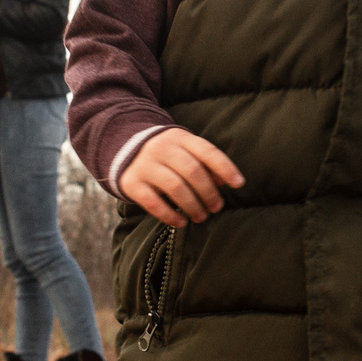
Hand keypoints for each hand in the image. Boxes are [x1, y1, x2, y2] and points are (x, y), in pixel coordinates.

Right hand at [122, 128, 243, 226]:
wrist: (122, 147)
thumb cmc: (166, 154)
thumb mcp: (184, 150)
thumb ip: (204, 162)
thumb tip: (225, 182)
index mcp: (180, 138)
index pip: (207, 151)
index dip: (225, 168)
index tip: (239, 184)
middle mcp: (162, 148)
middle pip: (192, 171)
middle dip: (209, 192)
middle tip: (216, 207)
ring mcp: (145, 165)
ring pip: (175, 187)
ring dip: (192, 205)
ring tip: (201, 217)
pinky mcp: (132, 183)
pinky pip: (153, 202)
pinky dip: (169, 215)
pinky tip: (181, 222)